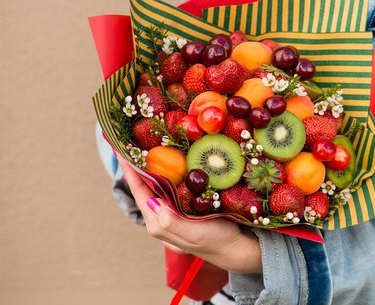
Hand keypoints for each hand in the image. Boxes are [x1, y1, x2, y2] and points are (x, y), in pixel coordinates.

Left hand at [118, 156, 262, 273]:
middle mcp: (161, 219)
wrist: (236, 248)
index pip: (140, 192)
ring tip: (147, 149)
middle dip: (138, 166)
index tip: (120, 150)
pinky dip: (167, 174)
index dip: (130, 170)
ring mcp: (172, 214)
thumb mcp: (194, 233)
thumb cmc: (216, 241)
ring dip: (151, 169)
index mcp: (159, 224)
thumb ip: (171, 221)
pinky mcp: (184, 210)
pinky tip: (171, 164)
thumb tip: (153, 203)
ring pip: (157, 188)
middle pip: (145, 188)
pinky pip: (170, 189)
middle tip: (133, 143)